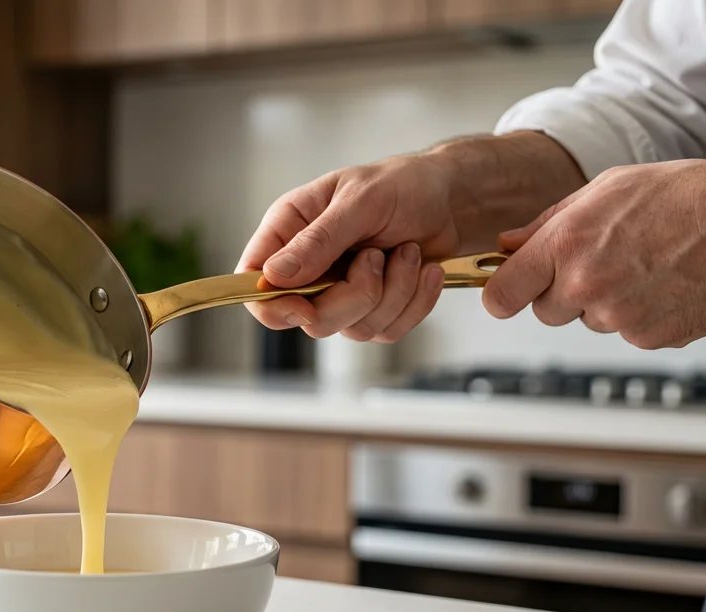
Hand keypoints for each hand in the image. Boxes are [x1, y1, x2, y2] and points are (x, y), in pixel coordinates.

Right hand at [235, 131, 584, 342]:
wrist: (451, 198)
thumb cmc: (402, 185)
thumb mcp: (360, 201)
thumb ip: (317, 240)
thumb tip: (272, 275)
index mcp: (289, 232)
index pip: (254, 284)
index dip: (273, 305)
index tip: (306, 304)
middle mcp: (308, 267)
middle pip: (308, 319)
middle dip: (355, 295)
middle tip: (378, 256)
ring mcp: (340, 292)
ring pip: (352, 329)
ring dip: (392, 293)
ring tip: (408, 253)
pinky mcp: (373, 308)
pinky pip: (386, 330)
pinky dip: (413, 303)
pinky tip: (423, 270)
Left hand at [484, 159, 705, 348]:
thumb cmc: (686, 196)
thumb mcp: (607, 188)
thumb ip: (548, 222)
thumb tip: (508, 245)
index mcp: (567, 244)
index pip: (501, 296)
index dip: (502, 295)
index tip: (508, 292)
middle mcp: (587, 285)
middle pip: (545, 311)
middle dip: (562, 292)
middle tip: (601, 261)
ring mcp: (618, 317)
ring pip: (588, 321)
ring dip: (605, 301)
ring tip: (643, 264)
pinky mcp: (648, 338)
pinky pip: (626, 332)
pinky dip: (639, 314)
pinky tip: (664, 283)